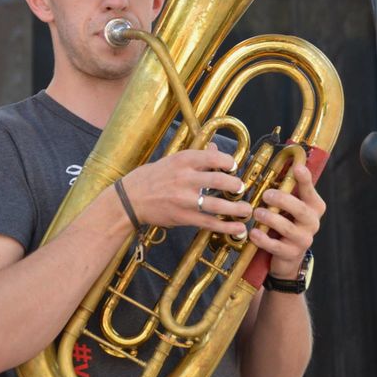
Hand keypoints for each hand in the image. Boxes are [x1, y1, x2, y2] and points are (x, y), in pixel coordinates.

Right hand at [120, 146, 251, 236]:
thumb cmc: (152, 177)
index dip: (229, 163)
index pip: (214, 158)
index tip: (234, 168)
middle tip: (241, 189)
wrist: (130, 199)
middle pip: (219, 181)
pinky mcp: (183, 217)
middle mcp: (185, 178)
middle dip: (235, 185)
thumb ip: (196, 156)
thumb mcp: (172, 160)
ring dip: (236, 208)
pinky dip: (226, 226)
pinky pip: (209, 223)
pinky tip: (238, 228)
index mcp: (183, 160)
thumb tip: (216, 148)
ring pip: (217, 205)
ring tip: (246, 210)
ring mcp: (184, 199)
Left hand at [249, 159, 324, 278]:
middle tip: (266, 195)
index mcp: (314, 206)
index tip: (297, 167)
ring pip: (287, 228)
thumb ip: (286, 190)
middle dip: (282, 200)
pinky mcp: (291, 254)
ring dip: (271, 218)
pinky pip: (276, 246)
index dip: (305, 179)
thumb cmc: (287, 223)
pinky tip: (253, 233)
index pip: (310, 191)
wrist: (288, 257)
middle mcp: (312, 222)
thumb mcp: (289, 206)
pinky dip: (263, 239)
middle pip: (300, 209)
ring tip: (257, 212)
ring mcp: (303, 239)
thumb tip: (273, 166)